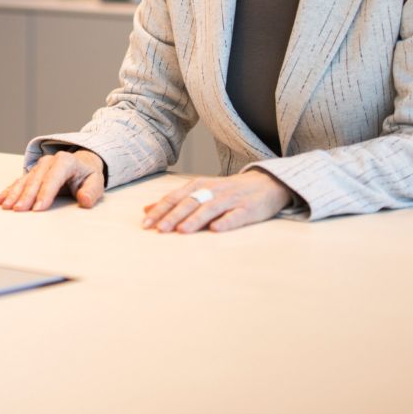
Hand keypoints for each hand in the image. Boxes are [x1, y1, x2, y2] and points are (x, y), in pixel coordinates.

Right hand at [0, 149, 105, 211]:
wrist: (82, 163)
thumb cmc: (87, 175)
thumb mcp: (96, 182)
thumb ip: (91, 192)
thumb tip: (85, 200)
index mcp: (66, 161)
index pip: (54, 178)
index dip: (45, 193)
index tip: (38, 208)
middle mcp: (49, 161)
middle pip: (36, 179)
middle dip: (26, 195)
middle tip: (18, 210)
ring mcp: (39, 166)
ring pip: (25, 180)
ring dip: (14, 193)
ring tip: (6, 206)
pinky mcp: (32, 173)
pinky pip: (19, 181)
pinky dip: (9, 190)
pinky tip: (0, 199)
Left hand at [141, 170, 292, 233]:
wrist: (266, 183)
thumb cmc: (228, 190)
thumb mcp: (200, 190)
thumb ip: (175, 200)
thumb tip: (147, 209)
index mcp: (199, 186)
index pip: (175, 197)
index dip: (160, 210)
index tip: (145, 224)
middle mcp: (213, 190)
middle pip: (190, 202)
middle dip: (174, 216)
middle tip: (159, 229)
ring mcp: (231, 199)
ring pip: (210, 208)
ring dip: (195, 220)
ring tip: (181, 231)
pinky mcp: (249, 209)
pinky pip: (236, 216)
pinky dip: (226, 222)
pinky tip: (216, 229)